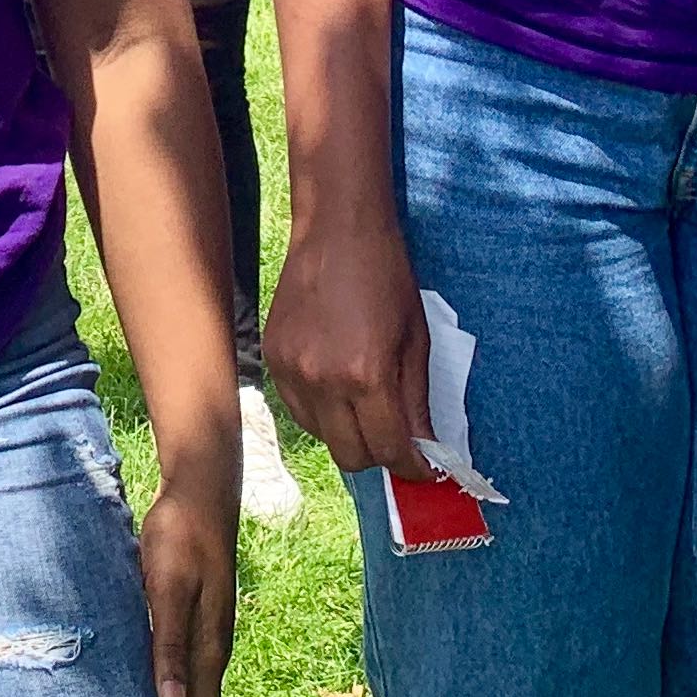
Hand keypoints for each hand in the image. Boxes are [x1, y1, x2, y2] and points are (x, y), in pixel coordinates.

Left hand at [138, 462, 237, 696]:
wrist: (201, 488)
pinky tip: (137, 691)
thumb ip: (169, 646)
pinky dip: (161, 687)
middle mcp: (211, 646)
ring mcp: (204, 631)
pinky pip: (178, 665)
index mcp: (209, 646)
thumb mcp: (167, 588)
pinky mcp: (192, 615)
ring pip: (186, 689)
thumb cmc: (180, 535)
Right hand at [264, 203, 432, 479]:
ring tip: (363, 403)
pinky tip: (335, 385)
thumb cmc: (387, 278)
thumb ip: (417, 402)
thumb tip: (424, 450)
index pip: (389, 450)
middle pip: (351, 456)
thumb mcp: (416, 340)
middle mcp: (323, 380)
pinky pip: (297, 409)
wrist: (337, 230)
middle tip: (395, 437)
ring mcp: (291, 370)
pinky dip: (320, 411)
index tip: (423, 466)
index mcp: (367, 375)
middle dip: (380, 455)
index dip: (411, 466)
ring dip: (347, 433)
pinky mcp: (272, 358)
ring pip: (321, 436)